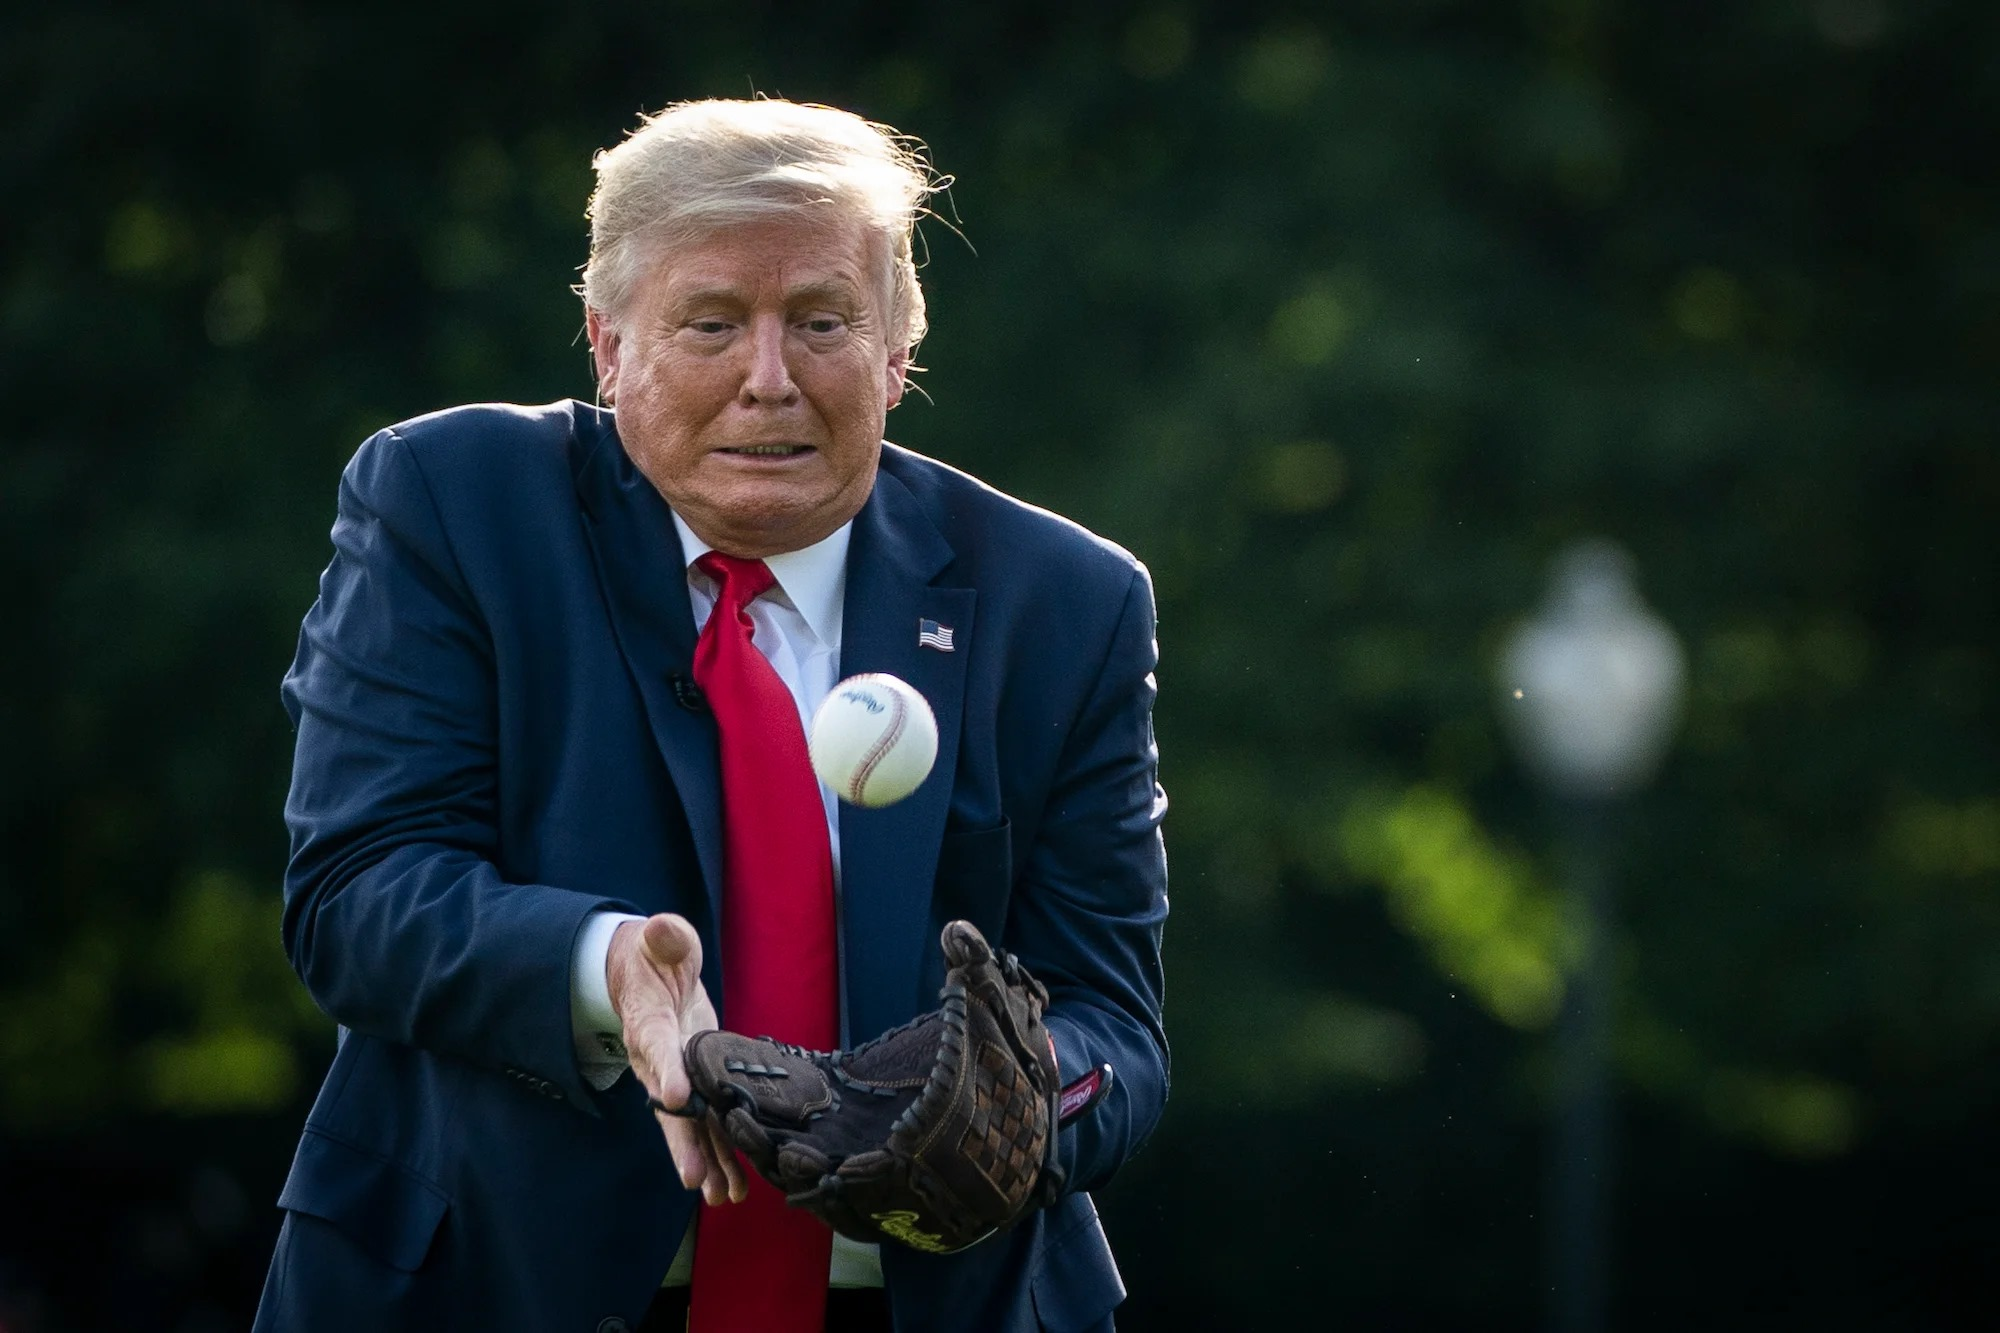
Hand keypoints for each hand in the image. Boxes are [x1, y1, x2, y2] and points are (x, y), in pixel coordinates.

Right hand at [606, 913, 746, 1205]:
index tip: (677, 1097)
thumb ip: (665, 936)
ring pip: (691, 1125)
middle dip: (684, 1142)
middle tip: (696, 1178)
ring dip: (708, 1160)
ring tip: (725, 1197)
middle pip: (669, 1105)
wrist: (647, 974)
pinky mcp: (697, 1084)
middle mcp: (659, 1058)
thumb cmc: (656, 954)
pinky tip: (736, 1186)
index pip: (656, 1046)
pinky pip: (707, 1123)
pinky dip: (721, 1153)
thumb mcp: (661, 938)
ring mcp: (677, 1076)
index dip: (666, 1071)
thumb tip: (664, 927)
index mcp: (650, 1021)